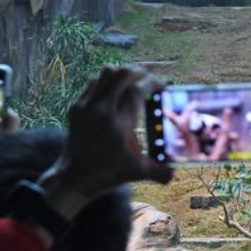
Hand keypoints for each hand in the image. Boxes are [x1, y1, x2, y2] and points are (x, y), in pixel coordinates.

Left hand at [39, 67, 172, 220]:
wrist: (74, 178)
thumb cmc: (109, 174)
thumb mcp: (139, 172)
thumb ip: (161, 171)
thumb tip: (175, 172)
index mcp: (121, 124)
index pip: (137, 90)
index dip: (152, 83)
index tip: (161, 86)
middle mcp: (103, 111)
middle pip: (122, 75)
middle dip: (139, 72)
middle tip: (148, 78)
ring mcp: (87, 107)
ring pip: (105, 73)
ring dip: (121, 73)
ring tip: (132, 80)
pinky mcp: (76, 108)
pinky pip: (93, 83)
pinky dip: (106, 81)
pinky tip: (114, 90)